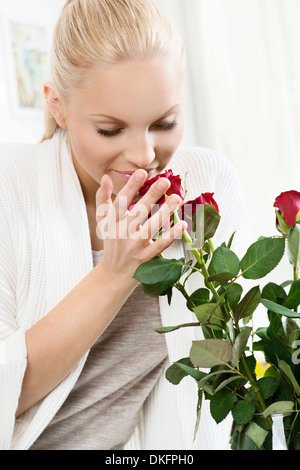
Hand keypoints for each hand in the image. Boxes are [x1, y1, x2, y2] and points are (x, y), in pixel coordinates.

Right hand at [96, 169, 186, 285]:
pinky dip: (171, 236)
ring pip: (150, 228)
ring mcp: (134, 247)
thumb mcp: (102, 221)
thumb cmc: (111, 243)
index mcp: (112, 222)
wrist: (113, 274)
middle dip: (151, 196)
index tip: (142, 173)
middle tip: (165, 181)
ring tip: (177, 198)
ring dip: (165, 212)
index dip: (131, 186)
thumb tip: (107, 177)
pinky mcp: (145, 258)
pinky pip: (160, 246)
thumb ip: (103, 198)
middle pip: (137, 212)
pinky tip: (182, 224)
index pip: (121, 201)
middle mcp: (122, 233)